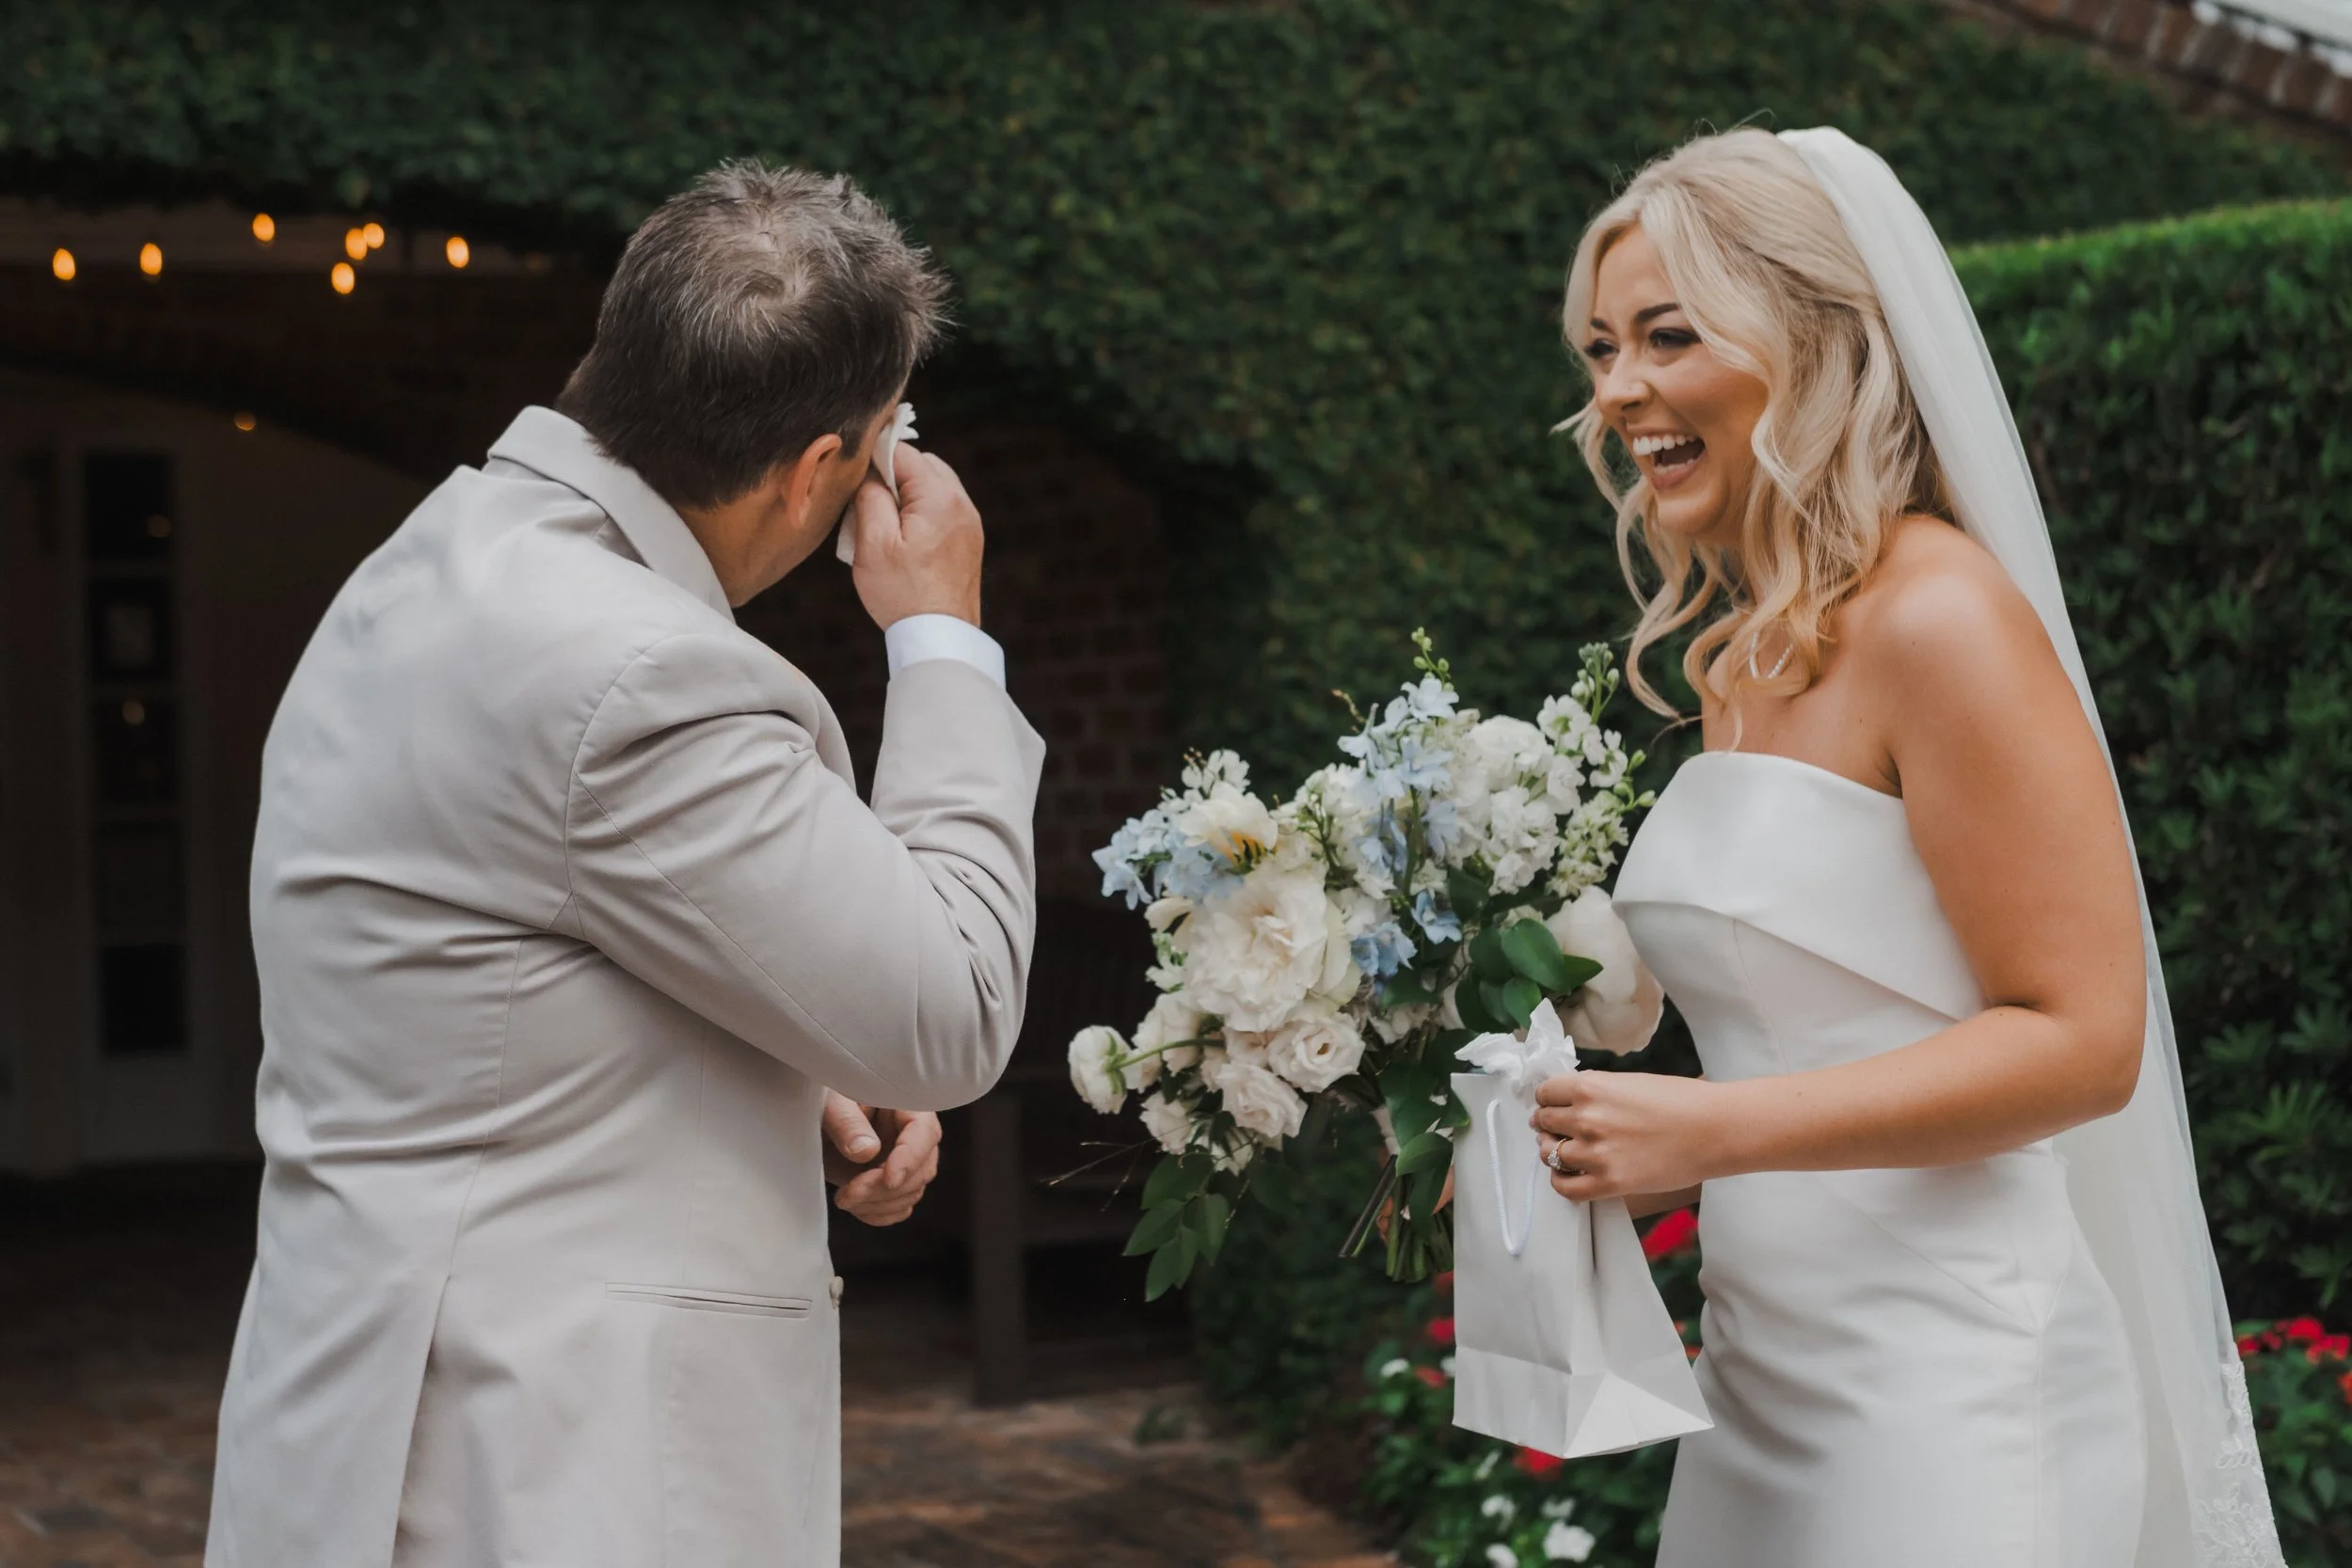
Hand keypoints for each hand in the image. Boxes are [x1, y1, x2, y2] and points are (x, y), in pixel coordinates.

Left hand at [821, 1091, 942, 1226]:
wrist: (811, 1123)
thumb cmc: (823, 1101)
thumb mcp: (829, 1104)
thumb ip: (846, 1123)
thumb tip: (867, 1151)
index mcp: (905, 1104)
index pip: (924, 1132)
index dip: (910, 1157)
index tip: (888, 1179)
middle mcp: (912, 1133)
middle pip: (922, 1168)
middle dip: (885, 1187)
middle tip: (849, 1192)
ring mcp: (905, 1160)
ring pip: (912, 1192)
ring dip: (878, 1203)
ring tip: (844, 1197)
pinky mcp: (894, 1183)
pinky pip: (900, 1207)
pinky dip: (879, 1214)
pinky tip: (855, 1207)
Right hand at [847, 447, 982, 629]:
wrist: (940, 637)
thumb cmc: (904, 595)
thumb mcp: (873, 543)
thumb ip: (870, 497)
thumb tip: (869, 473)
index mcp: (940, 498)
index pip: (903, 452)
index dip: (874, 458)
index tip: (855, 479)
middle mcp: (962, 504)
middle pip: (922, 465)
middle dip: (892, 476)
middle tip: (869, 505)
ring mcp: (970, 523)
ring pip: (933, 487)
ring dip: (908, 495)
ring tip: (885, 525)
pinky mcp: (969, 541)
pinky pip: (943, 510)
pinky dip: (922, 512)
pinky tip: (904, 539)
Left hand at [1530, 1072, 1736, 1202]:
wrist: (1715, 1129)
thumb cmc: (1681, 1100)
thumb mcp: (1630, 1082)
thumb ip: (1597, 1090)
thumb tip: (1571, 1100)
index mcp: (1591, 1087)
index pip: (1545, 1093)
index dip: (1547, 1100)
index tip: (1552, 1106)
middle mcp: (1586, 1118)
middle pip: (1543, 1122)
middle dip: (1547, 1124)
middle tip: (1555, 1129)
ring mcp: (1595, 1152)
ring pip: (1549, 1153)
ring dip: (1552, 1150)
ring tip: (1564, 1151)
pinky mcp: (1609, 1182)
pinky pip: (1565, 1187)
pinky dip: (1561, 1181)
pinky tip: (1570, 1175)